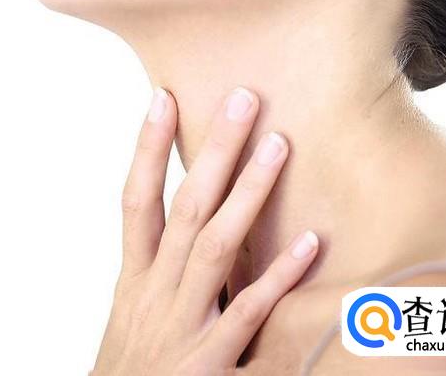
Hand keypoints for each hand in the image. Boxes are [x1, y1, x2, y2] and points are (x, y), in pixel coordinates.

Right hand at [90, 86, 318, 375]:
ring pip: (215, 246)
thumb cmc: (134, 365)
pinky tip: (311, 242)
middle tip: (243, 98)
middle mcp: (154, 293)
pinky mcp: (208, 364)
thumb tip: (195, 212)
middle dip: (214, 151)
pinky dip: (278, 276)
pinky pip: (247, 312)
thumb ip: (161, 264)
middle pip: (185, 208)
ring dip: (248, 193)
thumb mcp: (135, 310)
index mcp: (135, 278)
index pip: (136, 201)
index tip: (163, 97)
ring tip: (278, 144)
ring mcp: (181, 326)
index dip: (147, 148)